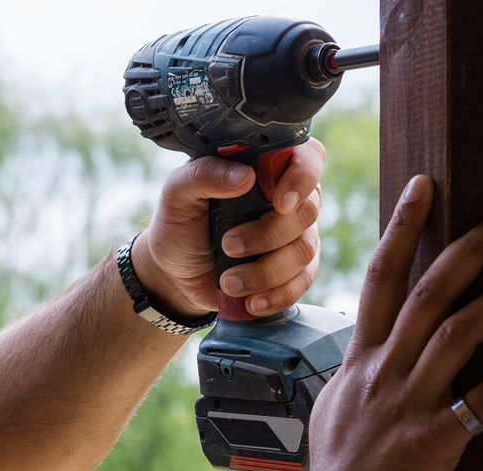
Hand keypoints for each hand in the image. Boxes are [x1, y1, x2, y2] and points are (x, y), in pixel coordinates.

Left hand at [133, 139, 326, 318]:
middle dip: (268, 235)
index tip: (279, 202)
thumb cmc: (179, 226)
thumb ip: (204, 174)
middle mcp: (286, 198)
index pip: (308, 157)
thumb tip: (245, 176)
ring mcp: (294, 235)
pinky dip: (276, 295)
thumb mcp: (177, 194)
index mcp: (264, 168)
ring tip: (228, 281)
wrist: (175, 275)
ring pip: (303, 250)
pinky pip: (302, 283)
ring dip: (265, 272)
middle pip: (307, 211)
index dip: (302, 177)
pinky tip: (251, 301)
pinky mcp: (293, 270)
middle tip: (227, 245)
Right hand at [295, 175, 482, 470]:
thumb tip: (363, 361)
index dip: (403, 229)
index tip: (425, 188)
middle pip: (426, 293)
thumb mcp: (333, 415)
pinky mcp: (433, 442)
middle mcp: (383, 374)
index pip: (380, 280)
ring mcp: (407, 406)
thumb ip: (355, 381)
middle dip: (468, 249)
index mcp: (359, 363)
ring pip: (456, 335)